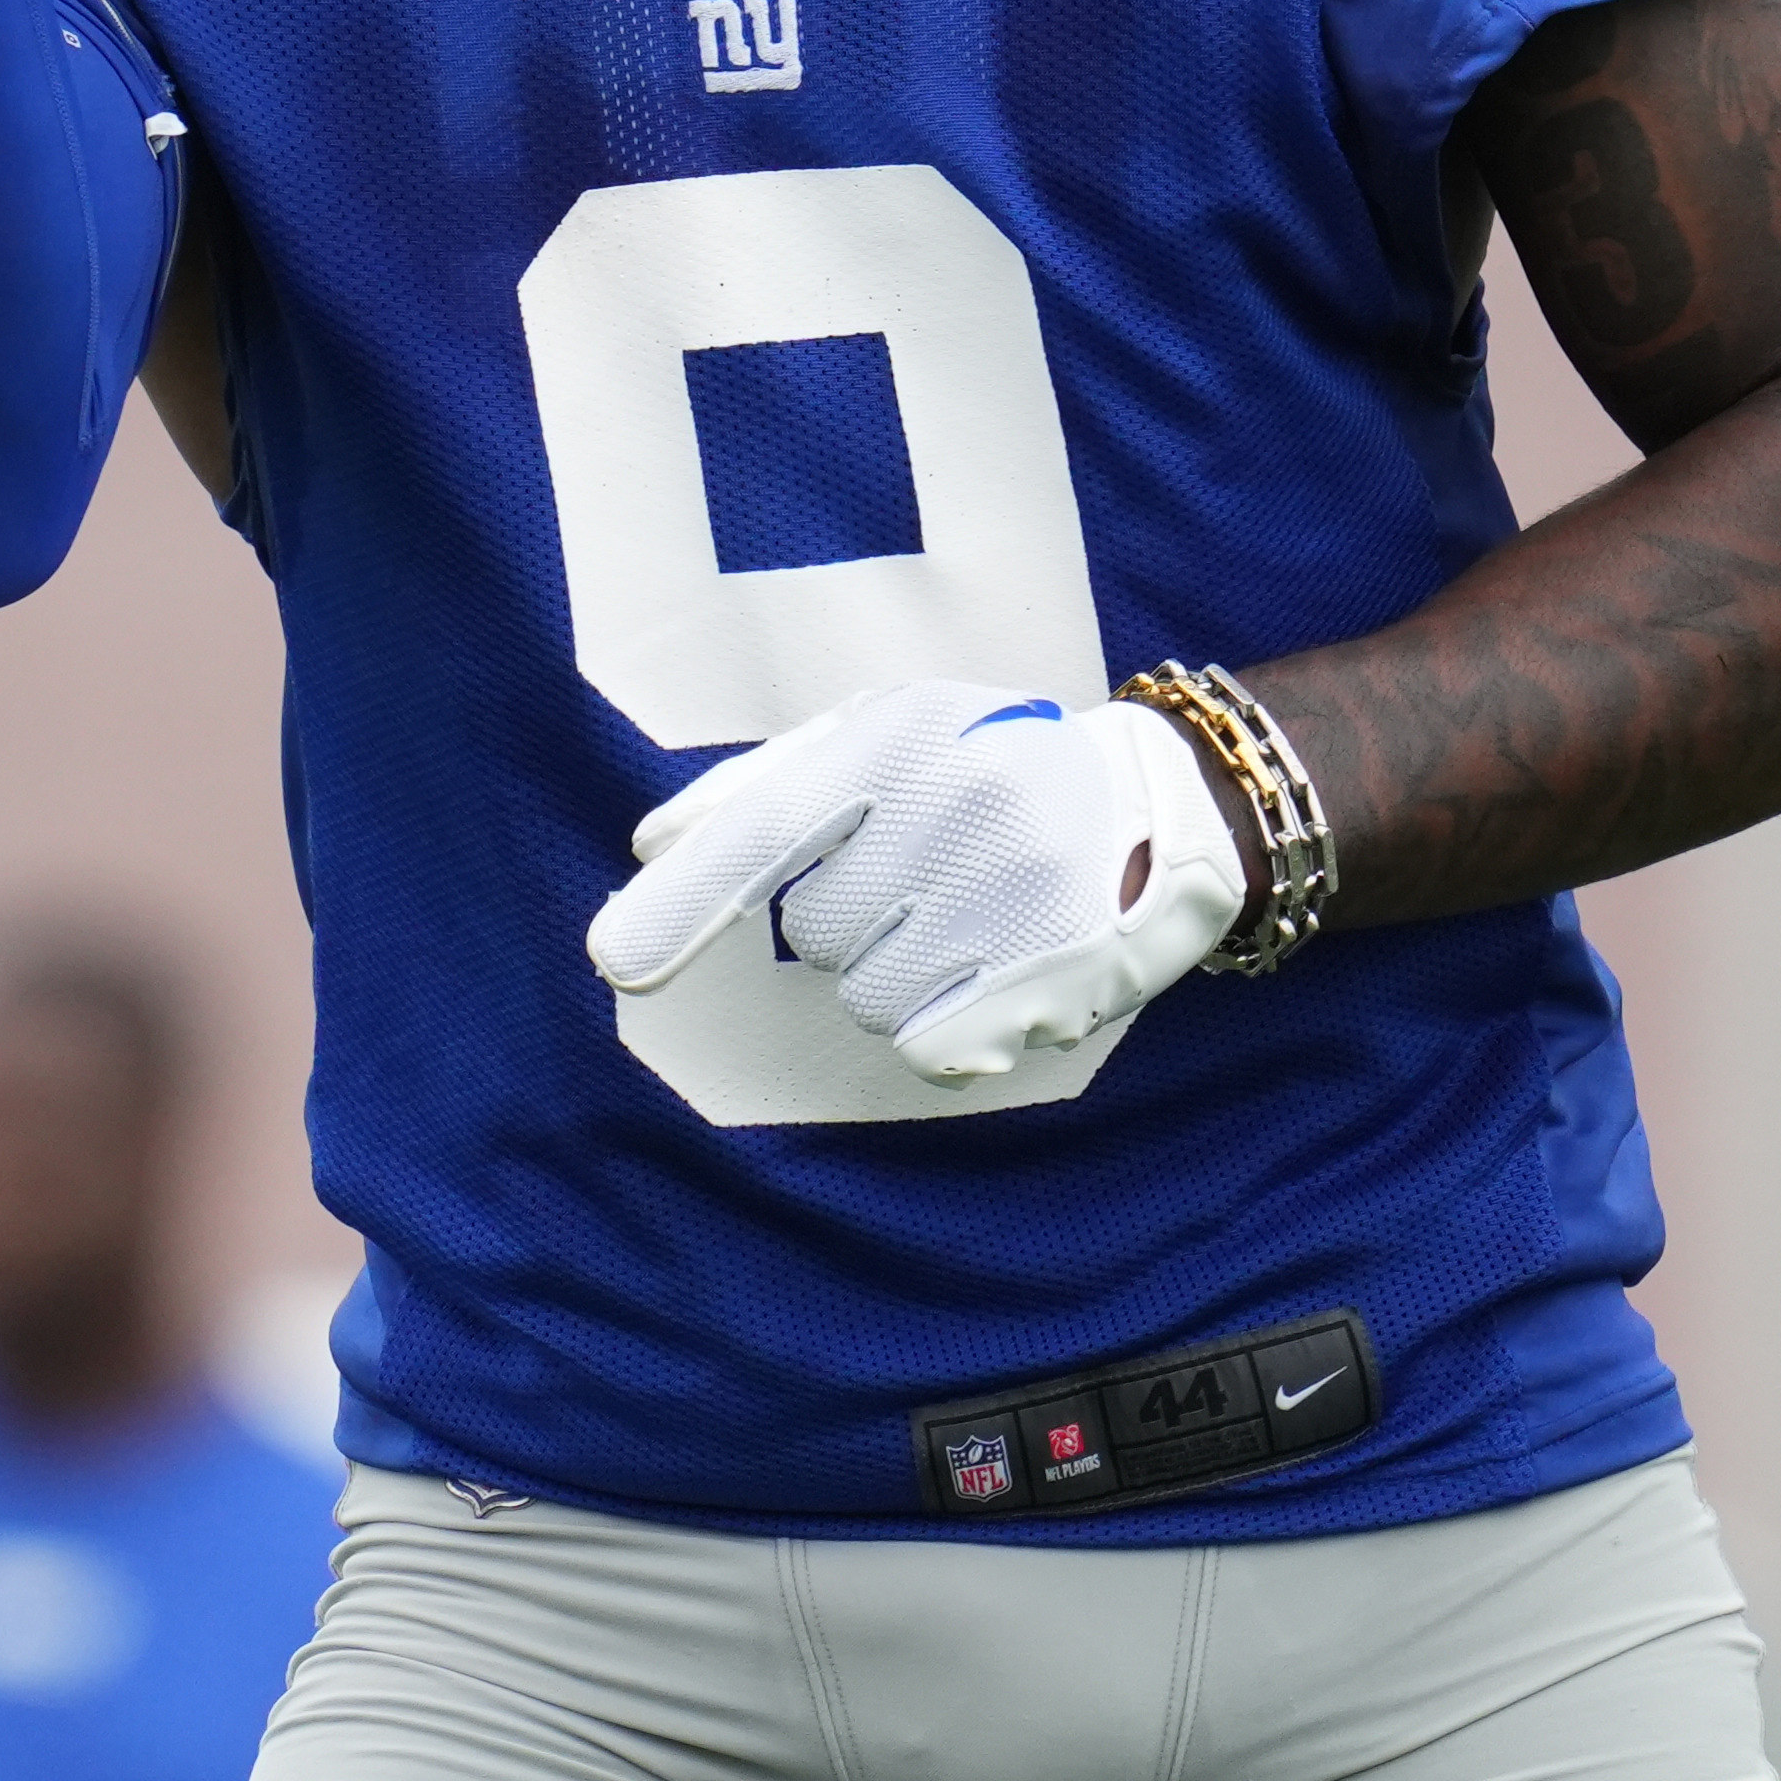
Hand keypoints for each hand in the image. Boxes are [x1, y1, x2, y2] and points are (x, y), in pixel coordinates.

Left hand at [585, 682, 1249, 1087]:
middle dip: (847, 919)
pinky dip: (941, 1022)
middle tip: (923, 873)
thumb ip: (763, 785)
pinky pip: (927, 1045)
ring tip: (966, 912)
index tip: (614, 960)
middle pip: (812, 934)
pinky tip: (994, 966)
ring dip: (895, 973)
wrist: (1166, 802)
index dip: (684, 902)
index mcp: (901, 741)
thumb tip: (651, 845)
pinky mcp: (1051, 978)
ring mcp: (1008, 898)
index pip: (766, 831)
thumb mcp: (885, 734)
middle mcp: (956, 814)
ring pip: (865, 998)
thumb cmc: (988, 765)